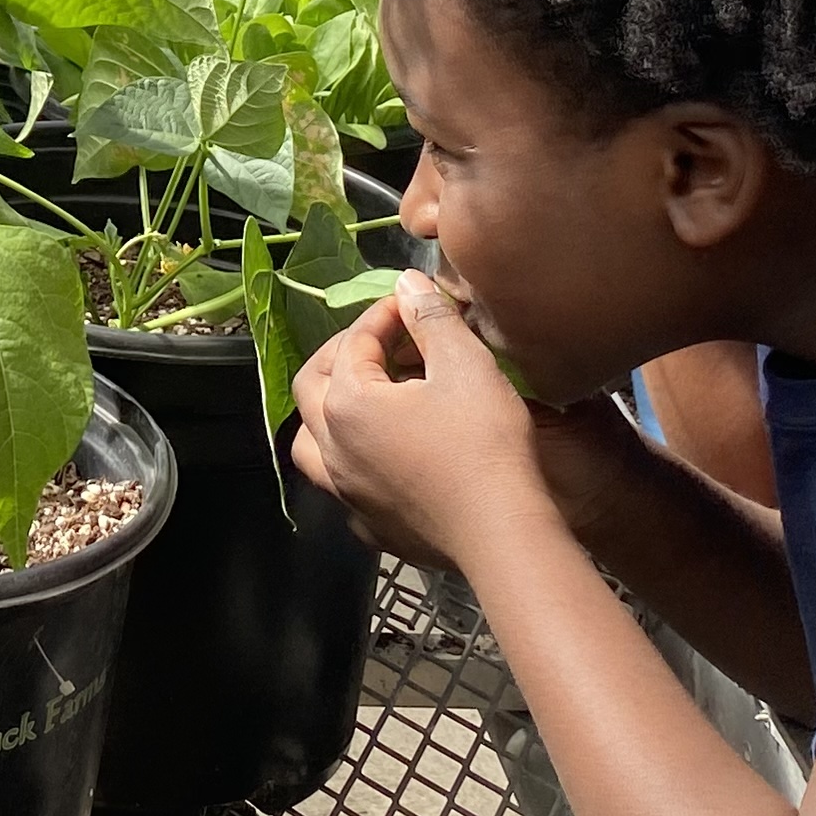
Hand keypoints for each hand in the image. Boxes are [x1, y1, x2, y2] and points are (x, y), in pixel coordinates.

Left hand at [290, 268, 554, 573]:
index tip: (414, 303)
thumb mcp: (464, 364)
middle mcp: (332, 449)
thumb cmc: (483, 442)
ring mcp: (346, 493)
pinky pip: (343, 486)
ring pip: (313, 443)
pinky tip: (382, 458)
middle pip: (314, 387)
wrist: (502, 531)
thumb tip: (406, 283)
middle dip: (344, 354)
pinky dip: (351, 462)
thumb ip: (431, 317)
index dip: (384, 315)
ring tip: (365, 399)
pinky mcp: (370, 526)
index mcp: (347, 403)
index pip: (355, 343)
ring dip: (330, 413)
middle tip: (383, 340)